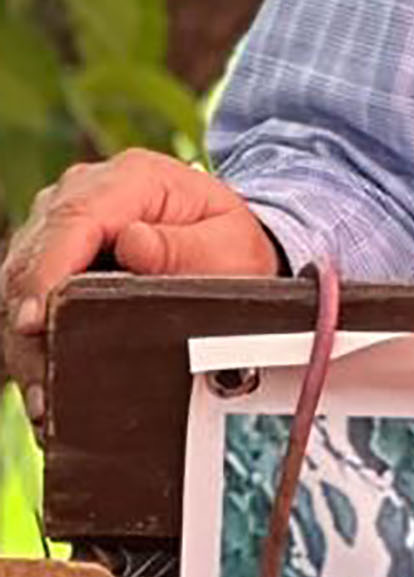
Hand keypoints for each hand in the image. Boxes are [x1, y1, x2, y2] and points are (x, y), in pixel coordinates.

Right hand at [2, 149, 277, 422]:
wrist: (226, 247)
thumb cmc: (229, 245)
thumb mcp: (227, 245)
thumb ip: (183, 246)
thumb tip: (132, 242)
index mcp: (133, 179)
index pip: (73, 219)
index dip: (47, 272)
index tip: (35, 322)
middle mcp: (85, 192)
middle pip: (33, 255)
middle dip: (30, 319)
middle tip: (43, 382)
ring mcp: (59, 223)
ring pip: (17, 281)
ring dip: (25, 340)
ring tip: (44, 396)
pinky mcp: (49, 254)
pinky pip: (22, 297)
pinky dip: (28, 341)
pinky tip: (43, 384)